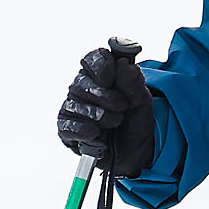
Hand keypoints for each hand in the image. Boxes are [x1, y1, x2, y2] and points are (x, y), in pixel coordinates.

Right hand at [58, 45, 155, 176]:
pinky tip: (96, 133)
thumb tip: (123, 63)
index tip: (112, 79)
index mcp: (102, 74)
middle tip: (123, 106)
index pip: (93, 58)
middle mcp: (83, 87)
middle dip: (106, 95)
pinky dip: (83, 129)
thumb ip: (133, 82)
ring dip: (100, 115)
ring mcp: (73, 108)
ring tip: (116, 122)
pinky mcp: (67, 129)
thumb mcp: (142, 101)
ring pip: (76, 103)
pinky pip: (67, 125)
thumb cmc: (135, 120)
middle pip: (82, 81)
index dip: (102, 66)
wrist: (135, 150)